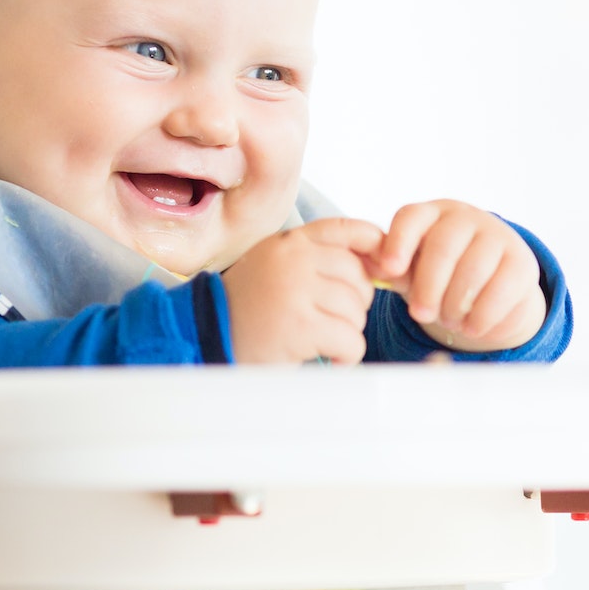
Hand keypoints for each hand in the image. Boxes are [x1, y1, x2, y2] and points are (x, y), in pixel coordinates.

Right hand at [222, 219, 382, 364]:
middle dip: (355, 306)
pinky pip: (351, 341)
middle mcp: (294, 259)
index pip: (348, 230)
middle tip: (330, 322)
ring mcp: (296, 290)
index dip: (375, 249)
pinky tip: (326, 359)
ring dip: (347, 334)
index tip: (381, 271)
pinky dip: (345, 358)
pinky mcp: (300, 326)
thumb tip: (381, 259)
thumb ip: (319, 258)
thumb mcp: (278, 267)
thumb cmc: (250, 309)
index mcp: (290, 242)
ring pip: (358, 312)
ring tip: (320, 341)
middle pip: (360, 279)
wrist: (207, 338)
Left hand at [369, 200, 546, 351]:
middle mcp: (465, 218)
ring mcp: (497, 236)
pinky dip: (482, 315)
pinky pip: (501, 288)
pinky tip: (471, 326)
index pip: (411, 218)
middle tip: (420, 313)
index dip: (398, 243)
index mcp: (432, 214)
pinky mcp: (522, 262)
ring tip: (448, 321)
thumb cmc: (443, 276)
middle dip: (428, 285)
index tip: (389, 271)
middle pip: (443, 245)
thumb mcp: (414, 270)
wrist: (493, 290)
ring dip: (455, 303)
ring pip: (473, 268)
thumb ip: (394, 269)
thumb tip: (373, 270)